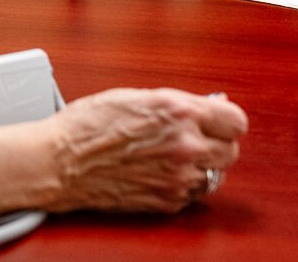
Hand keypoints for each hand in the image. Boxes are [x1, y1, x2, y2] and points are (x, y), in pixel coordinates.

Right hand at [47, 88, 246, 212]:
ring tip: (172, 156)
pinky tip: (160, 172)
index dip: (225, 120)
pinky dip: (183, 184)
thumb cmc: (87, 125)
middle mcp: (185, 145)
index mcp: (178, 111)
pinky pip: (194, 193)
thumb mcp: (136, 97)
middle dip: (216, 143)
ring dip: (201, 166)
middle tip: (196, 138)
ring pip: (216, 174)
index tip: (218, 121)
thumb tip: (207, 107)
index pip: (236, 121)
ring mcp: (178, 177)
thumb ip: (177, 103)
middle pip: (231, 150)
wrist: (61, 161)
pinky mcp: (168, 201)